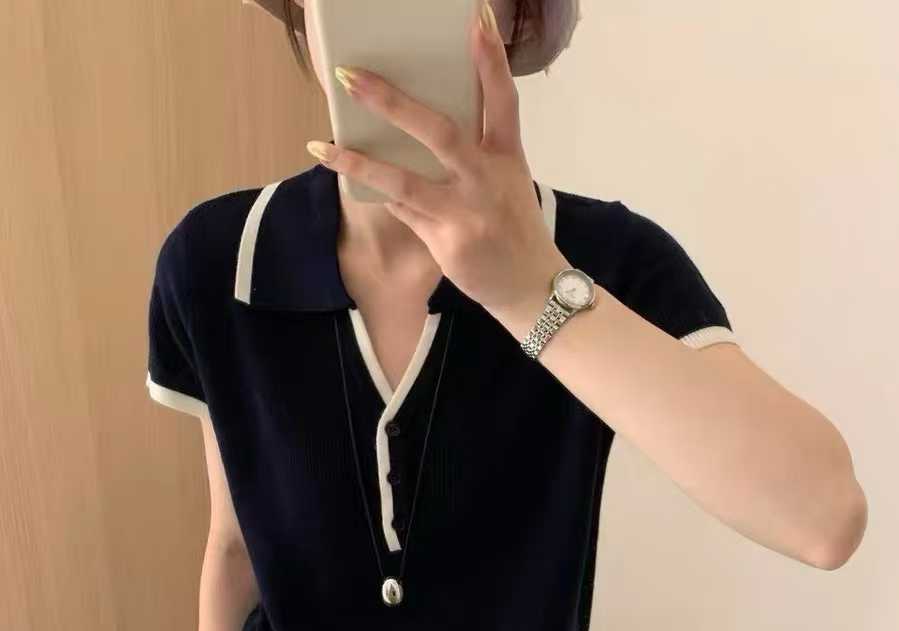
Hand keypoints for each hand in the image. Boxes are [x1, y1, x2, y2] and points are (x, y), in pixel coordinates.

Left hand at [306, 1, 566, 315]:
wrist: (530, 288)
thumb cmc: (513, 229)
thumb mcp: (507, 181)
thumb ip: (475, 153)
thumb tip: (419, 125)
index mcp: (507, 157)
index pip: (503, 99)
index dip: (491, 58)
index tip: (477, 18)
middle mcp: (486, 179)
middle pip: (439, 132)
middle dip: (392, 103)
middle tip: (352, 76)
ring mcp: (465, 213)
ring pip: (403, 181)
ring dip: (358, 162)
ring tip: (322, 146)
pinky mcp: (447, 243)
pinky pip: (402, 212)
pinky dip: (381, 195)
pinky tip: (355, 180)